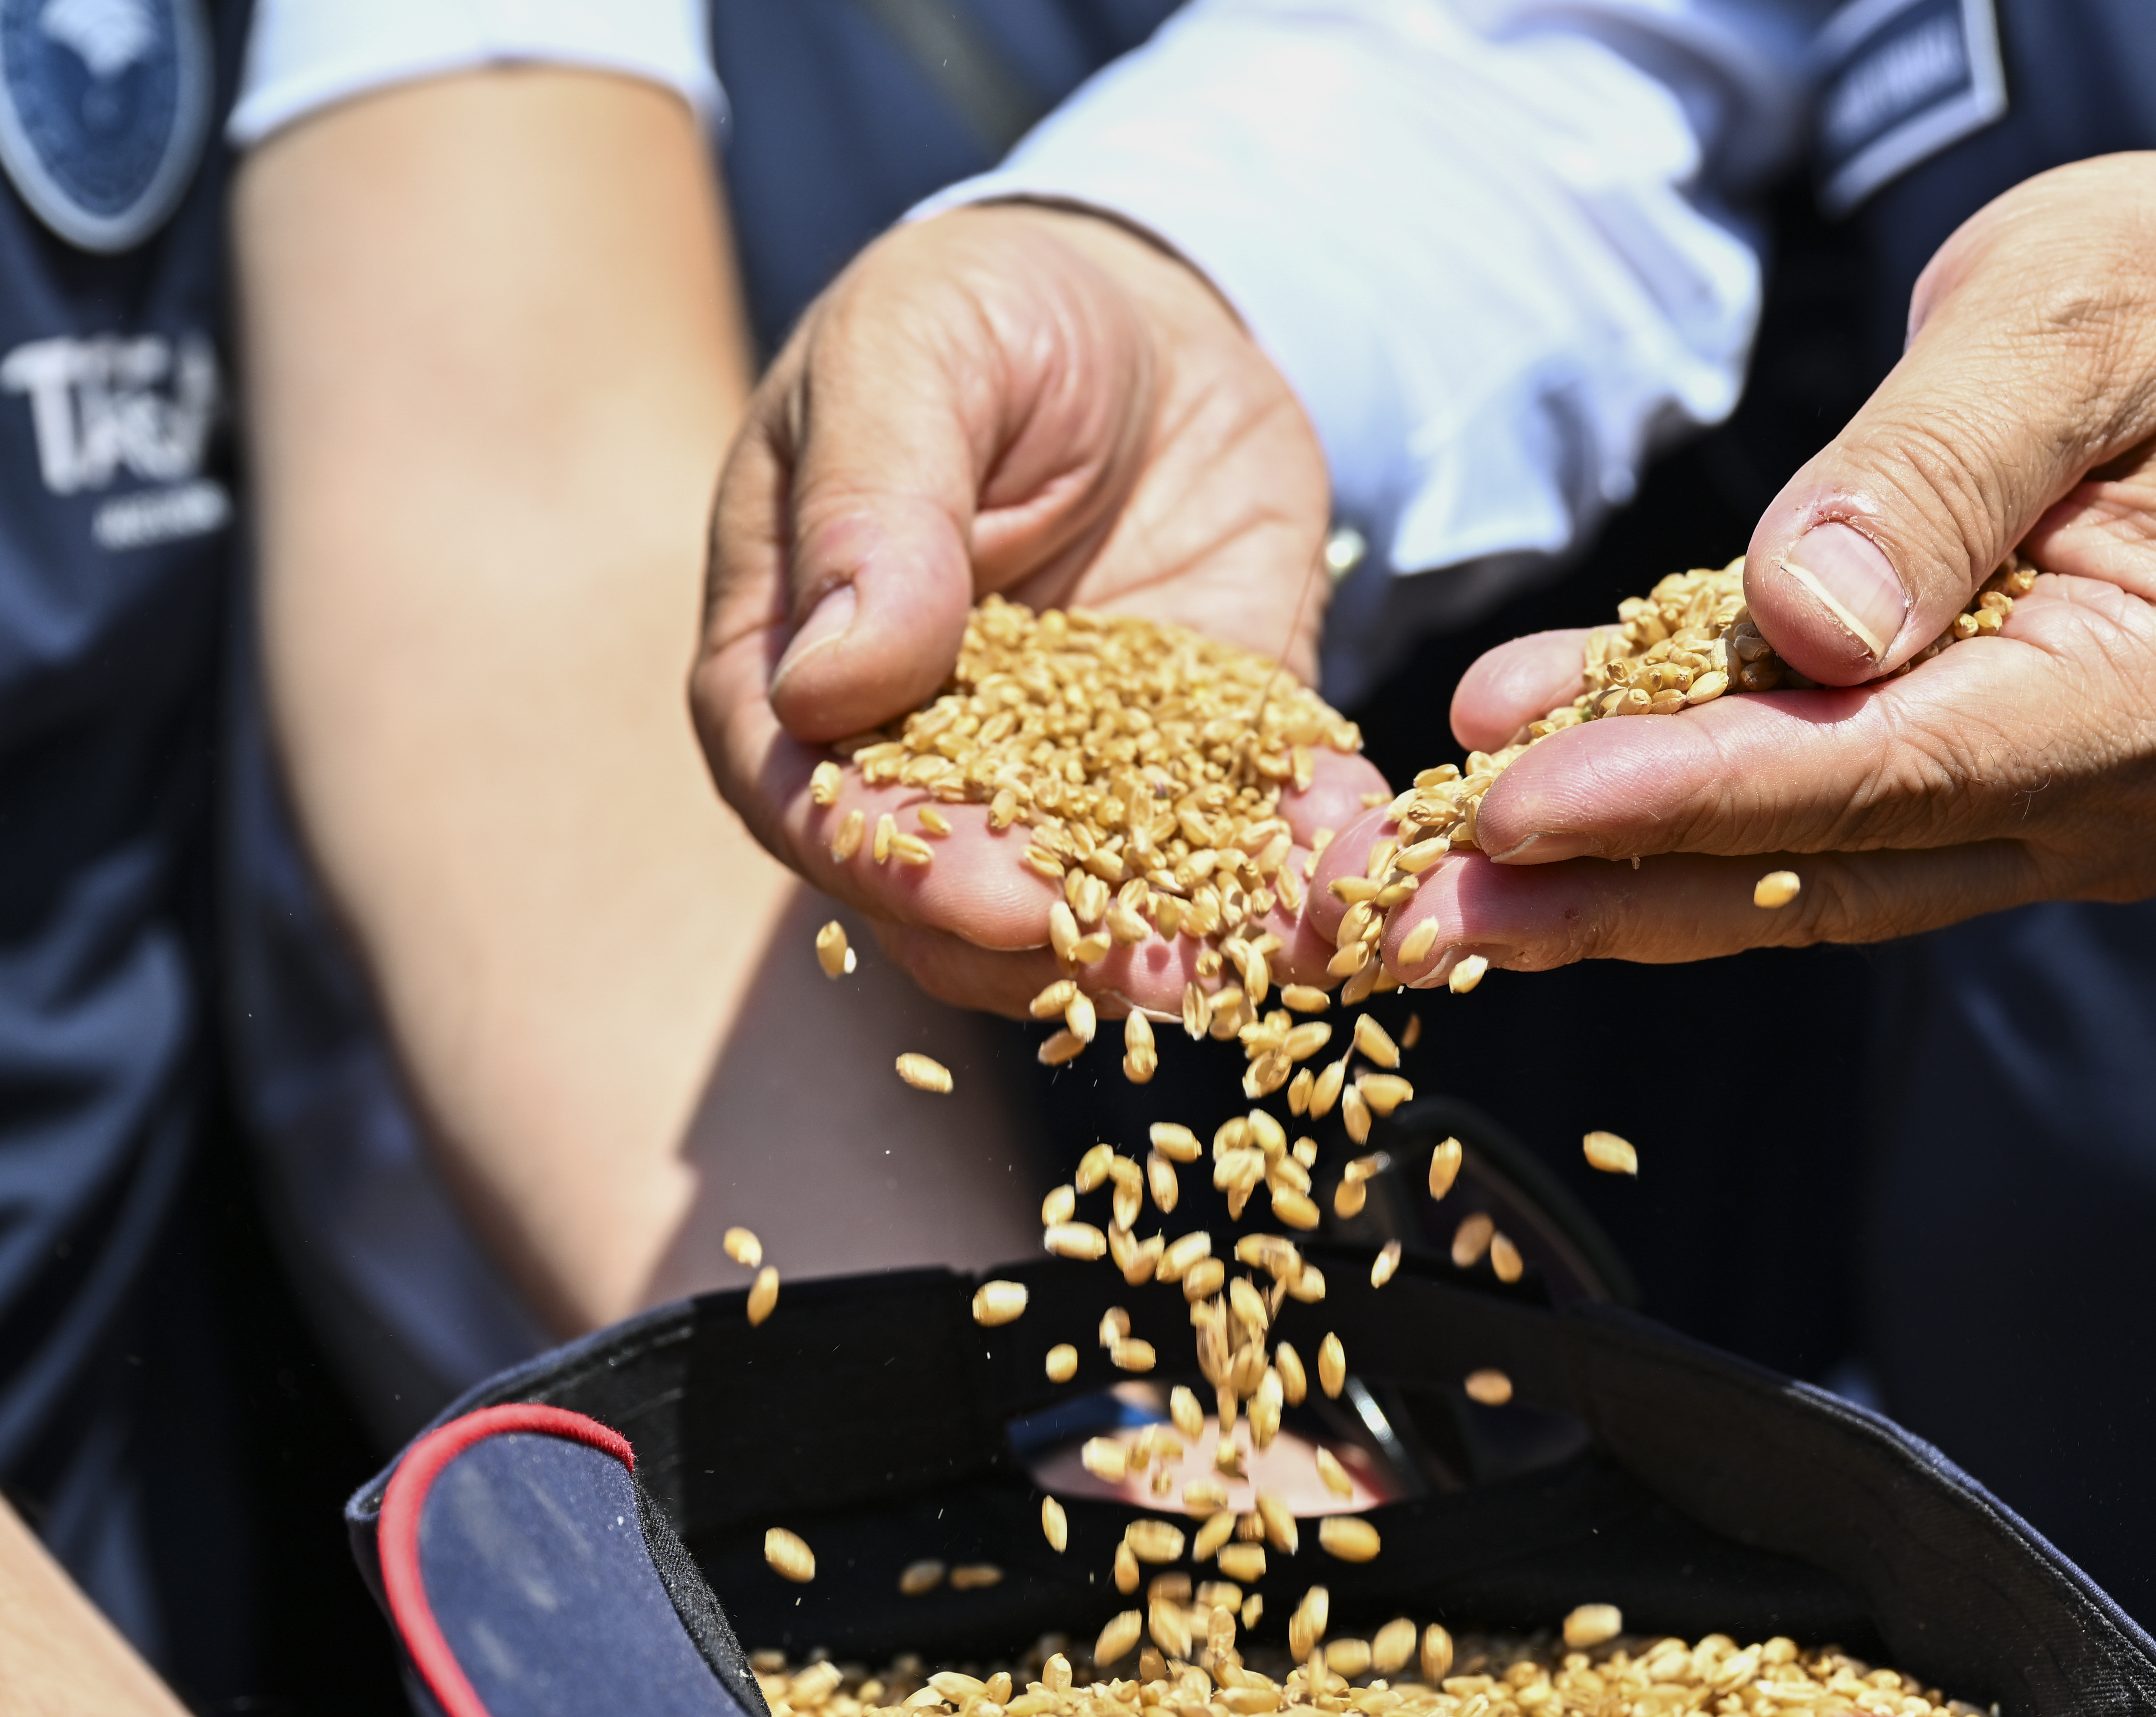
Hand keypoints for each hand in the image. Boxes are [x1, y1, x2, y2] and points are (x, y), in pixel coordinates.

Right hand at [691, 204, 1385, 1016]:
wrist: (1140, 308)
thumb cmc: (981, 314)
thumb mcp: (906, 360)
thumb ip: (868, 511)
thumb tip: (824, 684)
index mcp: (792, 678)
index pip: (816, 809)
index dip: (899, 868)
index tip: (993, 898)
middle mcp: (915, 761)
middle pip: (959, 900)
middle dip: (1066, 944)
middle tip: (1165, 968)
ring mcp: (1060, 781)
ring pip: (1106, 903)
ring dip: (1197, 941)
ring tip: (1285, 955)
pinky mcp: (1194, 766)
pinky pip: (1242, 842)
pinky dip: (1301, 874)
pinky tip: (1362, 890)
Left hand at [1309, 150, 2155, 976]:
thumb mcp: (2070, 319)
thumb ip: (1935, 471)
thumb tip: (1811, 619)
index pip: (1883, 772)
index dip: (1688, 794)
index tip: (1515, 808)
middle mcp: (2118, 798)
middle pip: (1826, 868)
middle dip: (1609, 890)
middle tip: (1415, 919)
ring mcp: (2058, 813)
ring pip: (1806, 874)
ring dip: (1616, 880)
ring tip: (1433, 895)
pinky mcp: (1995, 790)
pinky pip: (1819, 820)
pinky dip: (1674, 804)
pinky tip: (1529, 784)